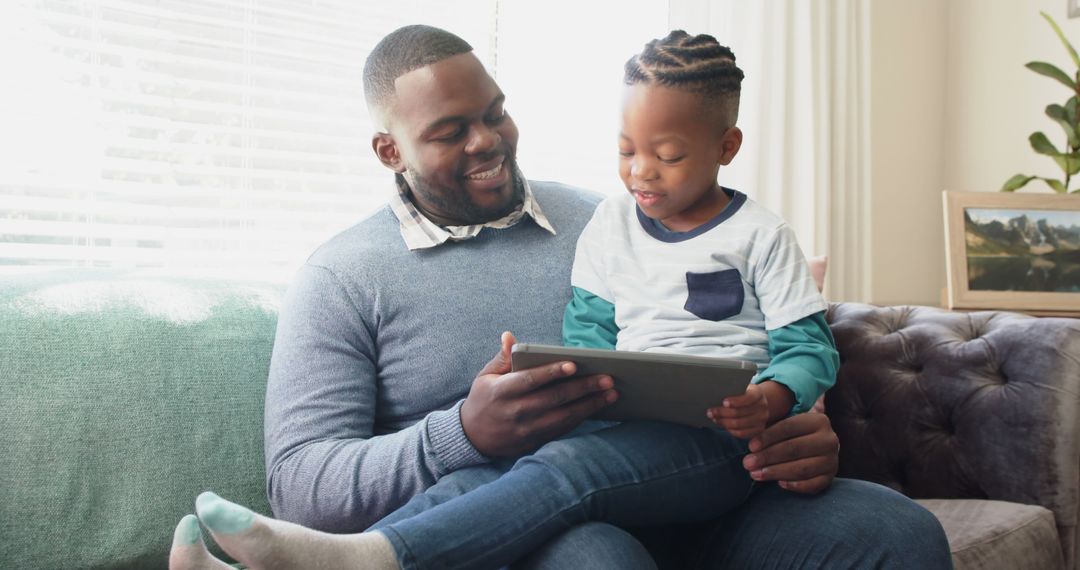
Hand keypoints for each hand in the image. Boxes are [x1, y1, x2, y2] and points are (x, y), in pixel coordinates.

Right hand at [459, 332, 617, 456]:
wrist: (472, 437)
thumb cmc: (483, 399)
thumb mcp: (486, 376)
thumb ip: (502, 357)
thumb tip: (509, 336)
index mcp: (502, 391)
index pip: (531, 380)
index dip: (552, 372)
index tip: (574, 364)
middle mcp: (516, 411)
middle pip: (554, 399)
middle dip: (583, 388)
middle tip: (608, 378)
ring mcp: (527, 429)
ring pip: (564, 417)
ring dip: (590, 405)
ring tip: (612, 393)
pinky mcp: (535, 441)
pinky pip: (563, 429)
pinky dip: (582, 418)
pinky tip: (598, 407)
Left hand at [706, 383, 768, 438]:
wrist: (757, 403)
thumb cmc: (744, 393)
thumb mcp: (742, 387)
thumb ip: (733, 390)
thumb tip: (715, 395)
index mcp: (758, 394)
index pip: (748, 398)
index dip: (735, 401)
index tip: (723, 402)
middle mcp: (763, 407)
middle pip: (740, 413)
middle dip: (722, 413)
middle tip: (710, 412)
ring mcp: (762, 420)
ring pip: (739, 425)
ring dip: (723, 422)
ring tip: (713, 418)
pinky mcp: (758, 430)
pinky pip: (741, 434)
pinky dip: (729, 430)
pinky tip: (722, 425)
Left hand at [741, 411, 838, 494]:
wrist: (819, 447)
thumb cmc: (795, 435)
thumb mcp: (787, 427)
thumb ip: (771, 432)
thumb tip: (752, 447)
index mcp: (819, 421)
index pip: (789, 428)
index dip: (768, 437)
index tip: (750, 447)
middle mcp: (829, 440)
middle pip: (794, 449)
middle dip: (768, 457)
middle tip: (747, 463)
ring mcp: (832, 460)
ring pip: (802, 468)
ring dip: (776, 472)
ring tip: (755, 474)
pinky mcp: (830, 477)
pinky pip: (812, 485)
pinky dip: (795, 485)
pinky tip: (779, 484)